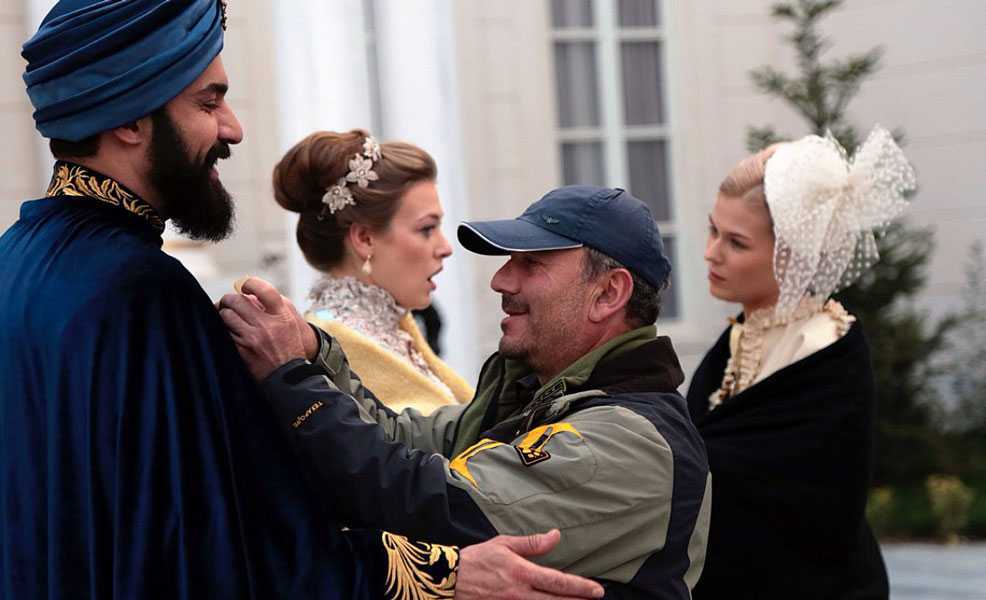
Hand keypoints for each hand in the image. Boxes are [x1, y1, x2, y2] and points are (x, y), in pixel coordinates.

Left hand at [218, 277, 317, 379]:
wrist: (288, 376)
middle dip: (230, 300)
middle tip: (229, 303)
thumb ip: (275, 304)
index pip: (263, 290)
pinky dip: (223, 329)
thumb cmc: (289, 346)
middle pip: (237, 300)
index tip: (245, 287)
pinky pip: (223, 332)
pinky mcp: (241, 351)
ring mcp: (252, 338)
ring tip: (228, 318)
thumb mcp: (291, 322)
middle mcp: (267, 325)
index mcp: (282, 315)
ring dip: (224, 314)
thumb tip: (251, 293)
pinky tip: (227, 331)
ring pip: (226, 315)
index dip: (250, 284)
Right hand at [456, 530, 603, 599]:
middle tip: (595, 599)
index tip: (596, 590)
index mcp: (522, 573)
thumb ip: (532, 544)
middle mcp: (520, 593)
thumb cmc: (478, 559)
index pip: (557, 581)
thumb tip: (555, 536)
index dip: (579, 587)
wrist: (450, 579)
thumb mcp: (505, 544)